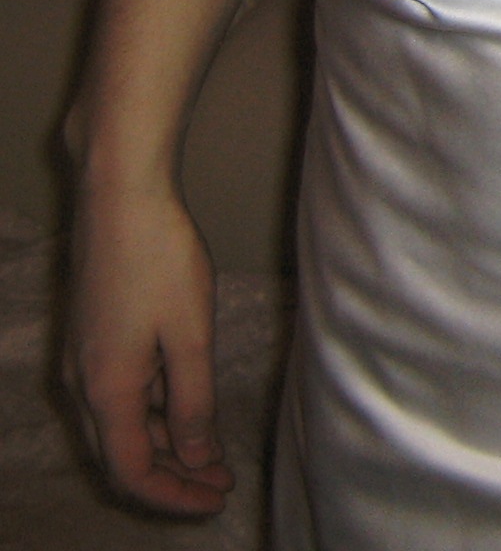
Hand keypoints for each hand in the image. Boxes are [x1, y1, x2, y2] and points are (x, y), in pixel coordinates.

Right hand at [63, 182, 234, 514]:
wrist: (120, 195)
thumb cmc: (159, 259)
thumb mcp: (189, 336)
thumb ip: (192, 402)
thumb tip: (197, 456)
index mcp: (106, 391)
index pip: (132, 472)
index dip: (174, 495)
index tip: (217, 500)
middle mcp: (84, 383)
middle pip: (123, 454)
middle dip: (173, 476)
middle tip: (221, 483)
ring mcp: (85, 358)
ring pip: (122, 424)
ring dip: (166, 445)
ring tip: (213, 453)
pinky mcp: (94, 335)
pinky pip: (121, 394)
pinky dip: (155, 411)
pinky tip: (189, 404)